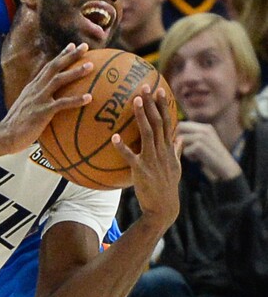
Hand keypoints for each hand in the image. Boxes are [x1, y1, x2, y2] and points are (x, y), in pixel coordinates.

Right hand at [0, 43, 94, 152]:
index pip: (48, 66)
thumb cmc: (17, 126)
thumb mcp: (28, 107)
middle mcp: (36, 88)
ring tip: (91, 66)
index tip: (72, 45)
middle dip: (70, 55)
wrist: (5, 136)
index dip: (60, 55)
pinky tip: (89, 98)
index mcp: (33, 86)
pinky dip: (76, 100)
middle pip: (55, 67)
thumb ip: (39, 101)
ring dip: (75, 72)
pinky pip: (62, 104)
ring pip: (59, 80)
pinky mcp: (42, 112)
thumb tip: (52, 103)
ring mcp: (39, 99)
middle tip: (85, 46)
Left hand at [113, 87, 180, 230]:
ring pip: (148, 134)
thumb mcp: (176, 167)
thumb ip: (177, 151)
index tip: (160, 89)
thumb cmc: (167, 187)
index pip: (167, 122)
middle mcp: (162, 151)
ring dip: (141, 117)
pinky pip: (131, 157)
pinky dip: (123, 148)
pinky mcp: (141, 171)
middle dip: (152, 104)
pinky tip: (114, 138)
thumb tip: (181, 138)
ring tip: (135, 101)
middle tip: (145, 86)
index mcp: (168, 149)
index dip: (163, 106)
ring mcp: (153, 160)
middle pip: (158, 123)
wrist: (164, 209)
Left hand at [176, 121, 241, 180]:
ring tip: (196, 156)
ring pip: (181, 139)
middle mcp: (204, 129)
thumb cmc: (213, 159)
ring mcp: (202, 136)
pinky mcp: (199, 146)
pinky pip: (185, 150)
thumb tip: (175, 136)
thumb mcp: (204, 144)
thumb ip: (193, 138)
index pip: (183, 124)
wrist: (227, 170)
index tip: (181, 144)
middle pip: (180, 127)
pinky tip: (199, 160)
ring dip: (185, 149)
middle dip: (179, 138)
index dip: (178, 134)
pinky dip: (190, 157)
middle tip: (186, 149)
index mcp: (206, 127)